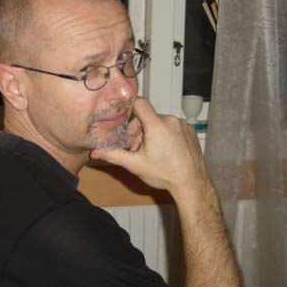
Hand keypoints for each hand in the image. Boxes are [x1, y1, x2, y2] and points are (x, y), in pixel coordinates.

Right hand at [90, 97, 210, 195]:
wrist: (191, 184)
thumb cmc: (165, 174)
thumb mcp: (135, 164)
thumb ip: (113, 155)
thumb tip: (95, 153)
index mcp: (157, 125)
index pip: (139, 102)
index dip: (129, 107)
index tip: (123, 115)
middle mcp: (171, 120)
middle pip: (146, 116)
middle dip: (137, 130)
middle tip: (135, 148)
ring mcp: (181, 125)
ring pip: (158, 121)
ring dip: (150, 132)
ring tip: (149, 151)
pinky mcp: (189, 130)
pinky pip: (171, 126)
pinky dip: (164, 134)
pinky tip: (163, 150)